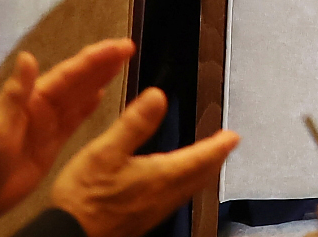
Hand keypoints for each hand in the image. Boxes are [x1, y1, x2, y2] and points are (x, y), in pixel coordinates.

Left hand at [0, 41, 133, 219]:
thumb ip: (15, 92)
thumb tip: (27, 57)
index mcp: (31, 99)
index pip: (69, 73)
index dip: (94, 59)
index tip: (119, 47)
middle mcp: (41, 107)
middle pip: (78, 81)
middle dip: (102, 64)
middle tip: (128, 48)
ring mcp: (47, 125)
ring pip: (79, 97)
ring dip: (99, 80)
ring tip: (121, 65)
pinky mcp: (51, 145)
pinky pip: (74, 120)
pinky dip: (88, 107)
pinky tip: (101, 96)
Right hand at [49, 89, 237, 236]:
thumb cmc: (83, 200)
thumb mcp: (105, 151)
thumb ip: (134, 124)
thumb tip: (157, 96)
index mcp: (161, 175)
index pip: (202, 157)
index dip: (220, 145)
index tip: (234, 136)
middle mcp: (163, 196)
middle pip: (201, 175)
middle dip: (215, 159)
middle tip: (225, 148)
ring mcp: (153, 211)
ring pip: (188, 189)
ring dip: (201, 173)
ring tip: (204, 163)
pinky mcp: (140, 221)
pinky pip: (172, 200)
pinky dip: (182, 186)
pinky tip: (169, 186)